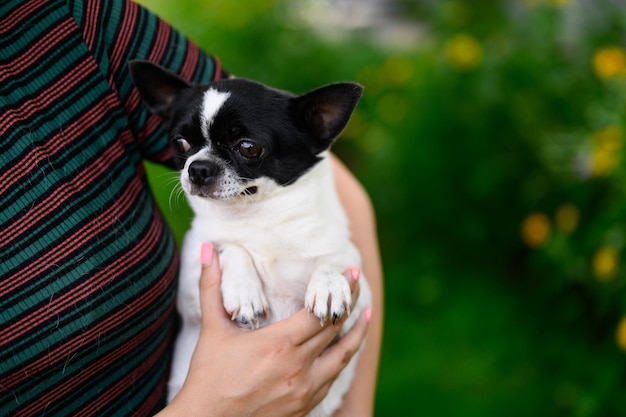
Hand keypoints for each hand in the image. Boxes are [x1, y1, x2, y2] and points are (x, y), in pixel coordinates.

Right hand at [157, 242, 369, 416]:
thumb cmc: (208, 375)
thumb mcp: (212, 328)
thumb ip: (211, 285)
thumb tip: (206, 248)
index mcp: (279, 344)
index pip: (322, 311)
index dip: (339, 290)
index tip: (350, 272)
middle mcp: (298, 366)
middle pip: (336, 329)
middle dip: (349, 302)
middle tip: (356, 283)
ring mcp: (305, 390)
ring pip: (343, 357)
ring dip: (356, 334)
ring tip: (364, 316)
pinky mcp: (305, 407)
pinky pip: (332, 379)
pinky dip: (340, 361)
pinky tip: (342, 351)